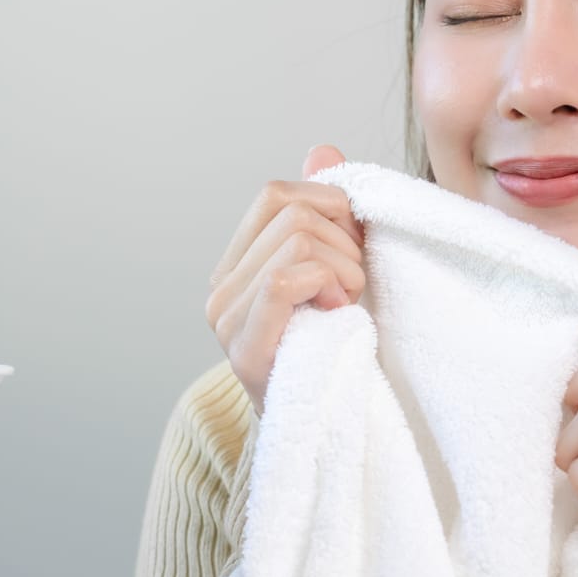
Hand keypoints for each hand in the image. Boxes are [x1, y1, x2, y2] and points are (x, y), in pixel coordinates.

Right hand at [204, 144, 365, 415]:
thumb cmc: (344, 347)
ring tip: (347, 307)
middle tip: (356, 286)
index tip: (356, 249)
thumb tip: (322, 149)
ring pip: (297, 241)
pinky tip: (339, 314)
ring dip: (346, 269)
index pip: (278, 194)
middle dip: (345, 240)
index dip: (331, 208)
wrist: (340, 427)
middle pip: (292, 212)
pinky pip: (286, 279)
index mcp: (238, 264)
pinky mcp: (245, 350)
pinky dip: (327, 285)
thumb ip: (327, 212)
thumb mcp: (343, 268)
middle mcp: (221, 288)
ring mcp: (227, 319)